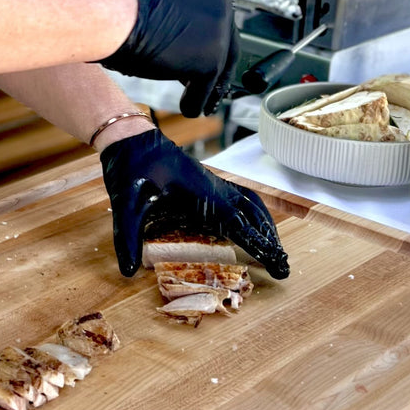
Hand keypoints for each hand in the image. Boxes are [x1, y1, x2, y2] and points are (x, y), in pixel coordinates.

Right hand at [98, 0, 238, 116]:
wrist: (115, 20)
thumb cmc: (123, 13)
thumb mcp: (163, 8)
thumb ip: (182, 22)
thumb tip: (188, 47)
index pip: (220, 23)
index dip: (213, 46)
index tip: (210, 60)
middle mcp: (221, 5)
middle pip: (227, 45)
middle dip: (216, 69)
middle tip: (211, 86)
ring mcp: (218, 34)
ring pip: (218, 69)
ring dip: (207, 87)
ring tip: (200, 101)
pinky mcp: (210, 61)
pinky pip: (205, 89)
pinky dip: (194, 102)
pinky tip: (188, 108)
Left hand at [100, 125, 289, 279]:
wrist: (130, 138)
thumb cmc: (130, 168)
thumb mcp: (126, 206)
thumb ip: (128, 239)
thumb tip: (126, 271)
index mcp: (201, 195)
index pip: (240, 223)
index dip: (260, 245)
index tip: (277, 263)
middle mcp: (214, 188)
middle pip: (254, 215)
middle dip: (270, 241)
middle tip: (283, 266)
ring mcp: (213, 183)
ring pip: (251, 204)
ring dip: (265, 226)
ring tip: (275, 249)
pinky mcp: (208, 181)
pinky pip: (241, 197)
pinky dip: (254, 213)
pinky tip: (252, 225)